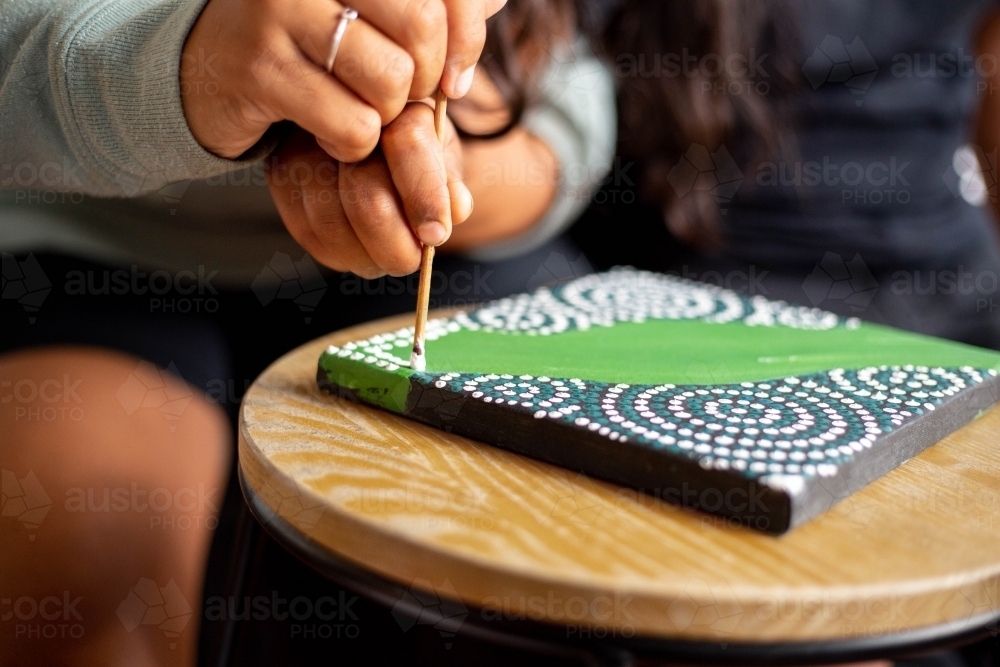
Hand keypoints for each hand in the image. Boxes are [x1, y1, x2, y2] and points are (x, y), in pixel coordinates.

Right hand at [181, 0, 507, 160]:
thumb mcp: (371, 15)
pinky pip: (353, 126)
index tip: (454, 76)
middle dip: (425, 79)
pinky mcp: (260, 69)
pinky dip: (352, 144)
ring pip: (390, 82)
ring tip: (359, 111)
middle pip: (423, 26)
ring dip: (386, 116)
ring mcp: (280, 11)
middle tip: (402, 96)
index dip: (467, 36)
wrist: (207, 67)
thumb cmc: (308, 41)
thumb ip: (433, 7)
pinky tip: (328, 131)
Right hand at [268, 103, 472, 277]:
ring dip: (368, 254)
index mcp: (395, 102)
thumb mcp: (443, 162)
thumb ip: (449, 181)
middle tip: (413, 259)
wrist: (378, 149)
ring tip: (390, 257)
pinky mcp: (282, 176)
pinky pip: (309, 233)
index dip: (424, 196)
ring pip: (331, 220)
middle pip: (366, 192)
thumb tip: (457, 210)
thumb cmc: (418, 157)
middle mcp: (344, 114)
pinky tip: (362, 252)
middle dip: (396, 241)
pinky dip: (341, 255)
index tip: (436, 234)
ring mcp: (305, 144)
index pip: (407, 143)